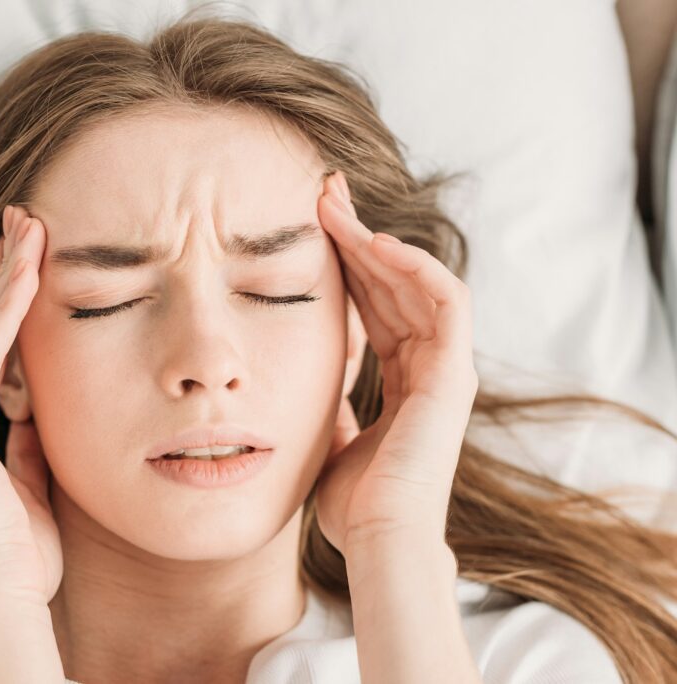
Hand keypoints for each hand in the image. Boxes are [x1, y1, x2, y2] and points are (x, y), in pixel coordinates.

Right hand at [0, 204, 61, 611]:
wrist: (4, 597)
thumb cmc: (25, 547)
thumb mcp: (38, 475)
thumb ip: (35, 435)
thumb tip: (43, 401)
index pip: (0, 346)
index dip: (18, 298)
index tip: (40, 254)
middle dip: (10, 271)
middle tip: (30, 218)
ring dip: (9, 277)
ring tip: (31, 225)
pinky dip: (6, 315)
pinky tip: (27, 273)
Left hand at [313, 172, 477, 553]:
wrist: (376, 539)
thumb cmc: (352, 502)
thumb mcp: (329, 437)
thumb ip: (330, 407)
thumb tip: (308, 389)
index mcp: (402, 381)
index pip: (377, 306)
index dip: (348, 266)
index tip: (311, 228)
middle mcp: (427, 367)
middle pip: (395, 285)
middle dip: (358, 238)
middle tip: (321, 196)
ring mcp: (444, 368)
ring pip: (417, 283)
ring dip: (377, 242)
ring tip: (335, 208)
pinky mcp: (453, 373)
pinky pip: (444, 302)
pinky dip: (415, 267)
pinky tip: (375, 242)